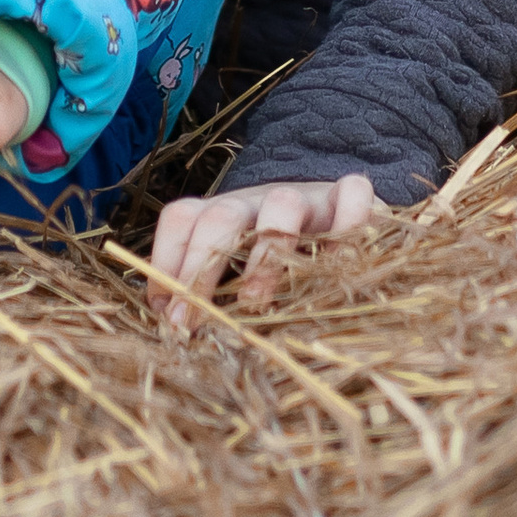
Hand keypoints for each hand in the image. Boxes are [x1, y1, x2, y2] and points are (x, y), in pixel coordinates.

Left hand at [149, 176, 383, 326]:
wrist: (333, 206)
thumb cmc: (277, 253)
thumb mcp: (238, 267)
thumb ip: (207, 287)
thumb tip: (169, 322)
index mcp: (226, 213)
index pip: (184, 217)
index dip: (167, 258)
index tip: (164, 312)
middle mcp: (260, 200)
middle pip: (222, 216)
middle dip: (202, 269)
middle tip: (192, 322)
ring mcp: (306, 196)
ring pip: (282, 206)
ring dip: (264, 258)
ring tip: (254, 305)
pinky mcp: (347, 198)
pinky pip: (353, 193)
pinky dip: (350, 224)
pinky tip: (342, 264)